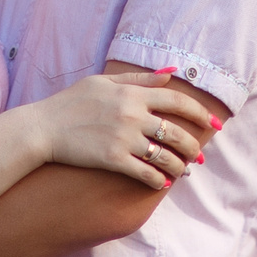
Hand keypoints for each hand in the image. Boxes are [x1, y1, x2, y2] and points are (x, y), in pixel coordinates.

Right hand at [31, 69, 216, 189]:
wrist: (43, 127)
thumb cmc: (71, 102)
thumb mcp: (103, 82)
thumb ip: (139, 78)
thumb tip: (171, 73)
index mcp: (132, 93)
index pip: (178, 102)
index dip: (200, 113)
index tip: (213, 124)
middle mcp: (132, 114)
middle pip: (177, 132)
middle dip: (193, 146)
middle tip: (198, 156)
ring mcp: (123, 138)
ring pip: (165, 156)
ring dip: (179, 167)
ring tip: (182, 171)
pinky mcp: (113, 159)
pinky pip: (146, 173)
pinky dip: (158, 180)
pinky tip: (161, 183)